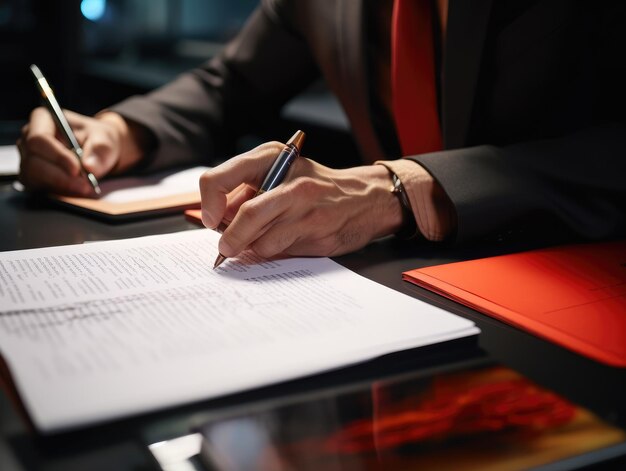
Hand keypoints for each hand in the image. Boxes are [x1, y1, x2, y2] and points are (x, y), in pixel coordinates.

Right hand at [17, 109, 143, 195]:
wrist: (98, 152)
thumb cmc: (98, 139)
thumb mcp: (105, 139)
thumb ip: (99, 150)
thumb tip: (89, 166)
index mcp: (43, 119)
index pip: (39, 139)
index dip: (57, 156)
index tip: (77, 169)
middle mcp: (29, 138)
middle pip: (33, 162)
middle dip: (60, 176)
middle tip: (85, 185)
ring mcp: (28, 158)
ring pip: (34, 177)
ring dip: (60, 186)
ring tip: (85, 188)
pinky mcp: (32, 177)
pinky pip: (39, 188)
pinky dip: (59, 191)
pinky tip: (77, 190)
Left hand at [200, 141, 404, 258]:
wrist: (365, 198)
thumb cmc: (316, 187)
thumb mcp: (279, 174)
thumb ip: (247, 191)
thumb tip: (216, 218)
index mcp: (271, 157)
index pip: (219, 178)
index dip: (208, 205)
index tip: (211, 220)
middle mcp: (289, 178)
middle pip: (244, 215)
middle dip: (229, 238)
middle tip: (225, 247)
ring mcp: (305, 205)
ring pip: (261, 239)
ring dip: (252, 248)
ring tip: (260, 242)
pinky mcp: (316, 229)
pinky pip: (280, 250)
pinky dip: (272, 252)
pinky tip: (283, 243)